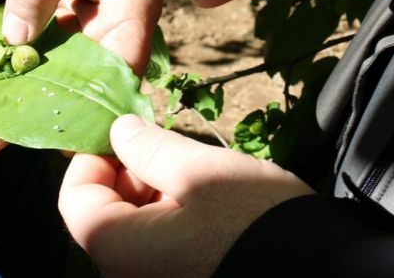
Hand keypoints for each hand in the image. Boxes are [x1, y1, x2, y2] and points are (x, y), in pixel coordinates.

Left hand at [0, 0, 162, 152]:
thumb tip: (14, 41)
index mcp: (131, 10)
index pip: (119, 72)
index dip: (91, 110)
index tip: (53, 139)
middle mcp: (115, 27)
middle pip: (81, 84)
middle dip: (37, 114)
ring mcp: (88, 27)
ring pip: (55, 74)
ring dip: (17, 97)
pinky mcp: (62, 21)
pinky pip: (38, 53)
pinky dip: (10, 68)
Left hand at [59, 115, 312, 276]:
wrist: (320, 273)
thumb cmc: (253, 223)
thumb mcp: (198, 170)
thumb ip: (147, 148)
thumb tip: (119, 131)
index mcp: (116, 249)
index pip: (73, 196)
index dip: (95, 155)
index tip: (130, 131)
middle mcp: (126, 275)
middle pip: (104, 212)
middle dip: (132, 172)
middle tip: (174, 149)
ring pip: (134, 227)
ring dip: (156, 193)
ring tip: (201, 177)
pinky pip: (160, 246)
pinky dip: (174, 218)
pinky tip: (210, 205)